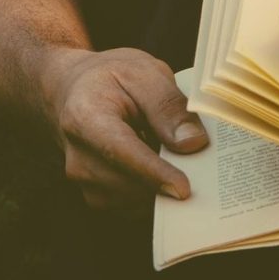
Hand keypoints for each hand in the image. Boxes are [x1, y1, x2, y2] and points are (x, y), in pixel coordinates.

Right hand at [41, 47, 208, 211]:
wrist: (75, 90)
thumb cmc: (112, 77)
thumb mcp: (144, 73)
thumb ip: (169, 105)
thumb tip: (193, 143)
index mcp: (85, 117)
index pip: (121, 152)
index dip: (154, 173)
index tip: (184, 189)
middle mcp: (78, 155)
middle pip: (129, 183)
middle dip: (168, 181)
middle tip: (203, 165)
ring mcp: (84, 180)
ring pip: (135, 200)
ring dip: (163, 187)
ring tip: (178, 158)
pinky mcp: (97, 195)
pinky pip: (135, 206)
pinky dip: (156, 192)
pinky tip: (165, 168)